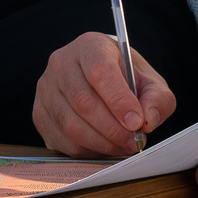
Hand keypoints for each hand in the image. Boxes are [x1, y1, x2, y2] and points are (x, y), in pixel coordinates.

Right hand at [33, 32, 176, 157]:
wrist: (99, 77)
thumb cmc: (125, 78)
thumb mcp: (149, 81)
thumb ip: (157, 98)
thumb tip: (147, 120)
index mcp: (90, 46)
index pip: (99, 72)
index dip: (118, 100)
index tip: (137, 122)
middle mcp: (61, 63)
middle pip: (84, 102)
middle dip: (113, 129)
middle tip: (134, 142)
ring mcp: (46, 89)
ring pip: (71, 124)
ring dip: (101, 143)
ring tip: (122, 146)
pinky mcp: (39, 113)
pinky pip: (62, 140)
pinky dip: (86, 150)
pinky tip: (104, 147)